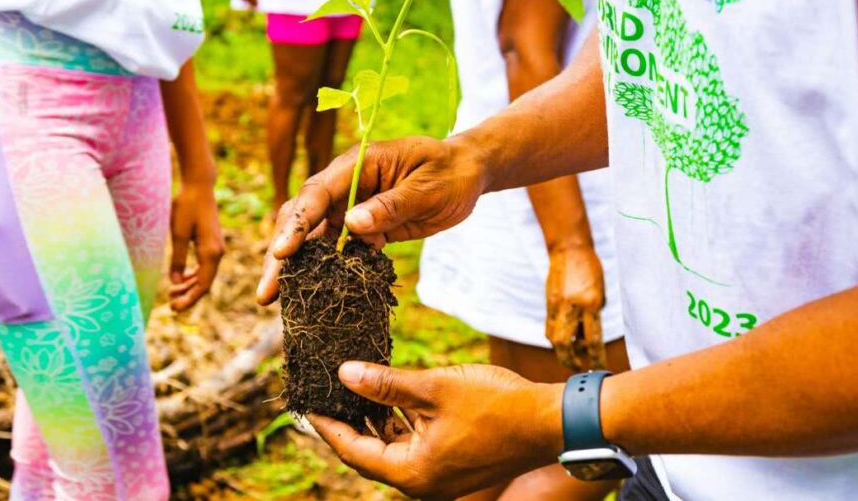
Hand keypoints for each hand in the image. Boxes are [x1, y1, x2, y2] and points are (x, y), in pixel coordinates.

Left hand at [169, 182, 224, 310]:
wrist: (199, 186)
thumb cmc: (187, 206)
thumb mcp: (178, 233)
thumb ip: (177, 258)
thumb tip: (175, 281)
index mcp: (211, 252)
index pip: (203, 285)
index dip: (189, 299)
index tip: (174, 308)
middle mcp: (217, 253)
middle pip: (205, 283)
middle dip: (188, 296)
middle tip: (171, 306)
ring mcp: (216, 248)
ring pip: (205, 275)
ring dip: (190, 286)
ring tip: (172, 293)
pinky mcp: (212, 243)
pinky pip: (205, 266)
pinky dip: (194, 275)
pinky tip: (181, 278)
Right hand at [256, 136, 487, 303]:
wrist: (467, 173)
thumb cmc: (449, 172)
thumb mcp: (426, 188)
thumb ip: (390, 206)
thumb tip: (351, 225)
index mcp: (357, 165)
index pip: (316, 193)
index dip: (296, 224)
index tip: (280, 253)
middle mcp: (345, 186)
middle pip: (303, 218)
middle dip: (280, 255)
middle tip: (265, 292)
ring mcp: (350, 207)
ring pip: (314, 240)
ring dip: (295, 268)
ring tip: (274, 300)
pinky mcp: (363, 228)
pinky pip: (337, 251)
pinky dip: (324, 273)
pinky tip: (311, 298)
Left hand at [310, 362, 561, 499]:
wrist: (550, 421)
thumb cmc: (497, 404)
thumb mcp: (434, 388)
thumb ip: (386, 384)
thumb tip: (344, 374)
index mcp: (413, 474)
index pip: (354, 451)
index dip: (328, 426)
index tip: (308, 403)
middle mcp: (422, 484)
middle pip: (369, 454)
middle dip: (347, 423)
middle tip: (325, 394)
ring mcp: (439, 477)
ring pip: (391, 449)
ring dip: (373, 421)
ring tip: (352, 389)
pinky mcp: (453, 465)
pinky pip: (414, 447)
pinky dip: (398, 424)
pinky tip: (390, 396)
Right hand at [545, 245, 606, 369]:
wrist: (569, 249)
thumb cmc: (591, 269)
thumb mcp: (600, 292)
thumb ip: (594, 314)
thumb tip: (587, 337)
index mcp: (590, 303)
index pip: (592, 339)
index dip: (595, 357)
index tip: (599, 368)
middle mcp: (572, 307)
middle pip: (564, 344)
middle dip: (570, 361)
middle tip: (579, 368)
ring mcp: (556, 305)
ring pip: (553, 337)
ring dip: (563, 349)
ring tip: (574, 352)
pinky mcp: (548, 303)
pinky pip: (550, 326)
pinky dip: (557, 335)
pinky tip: (566, 335)